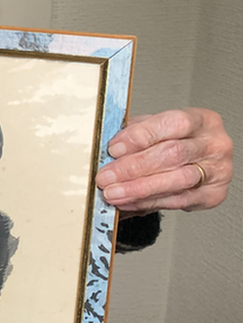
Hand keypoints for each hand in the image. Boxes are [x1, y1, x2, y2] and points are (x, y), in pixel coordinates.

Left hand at [96, 108, 232, 212]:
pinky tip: (129, 201)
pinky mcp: (212, 195)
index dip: (141, 136)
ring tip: (113, 192)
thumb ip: (134, 132)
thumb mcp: (154, 127)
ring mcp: (217, 171)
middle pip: (172, 154)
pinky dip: (148, 202)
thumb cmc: (174, 140)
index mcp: (202, 120)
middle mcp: (214, 145)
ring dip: (138, 188)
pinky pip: (177, 201)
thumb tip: (105, 144)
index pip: (173, 123)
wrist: (195, 161)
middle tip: (106, 176)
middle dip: (133, 167)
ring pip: (176, 181)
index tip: (114, 148)